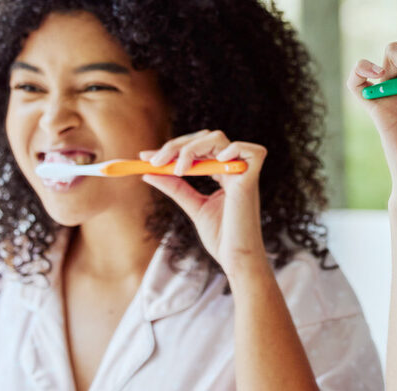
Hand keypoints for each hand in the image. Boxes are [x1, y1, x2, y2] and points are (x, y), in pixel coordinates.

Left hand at [139, 130, 268, 281]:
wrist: (236, 260)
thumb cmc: (220, 237)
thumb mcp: (193, 206)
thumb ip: (175, 188)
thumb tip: (148, 173)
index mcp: (223, 173)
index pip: (197, 147)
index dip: (172, 148)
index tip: (145, 156)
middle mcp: (233, 168)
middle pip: (205, 138)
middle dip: (176, 145)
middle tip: (155, 161)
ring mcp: (243, 172)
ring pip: (218, 138)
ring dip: (191, 148)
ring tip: (178, 168)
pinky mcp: (252, 180)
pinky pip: (251, 151)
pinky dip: (233, 149)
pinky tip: (216, 160)